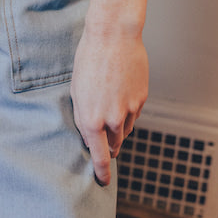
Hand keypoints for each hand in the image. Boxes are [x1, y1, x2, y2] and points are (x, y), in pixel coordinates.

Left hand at [70, 20, 147, 185]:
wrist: (114, 37)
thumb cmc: (89, 60)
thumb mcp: (76, 92)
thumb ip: (83, 117)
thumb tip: (90, 136)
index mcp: (90, 120)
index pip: (99, 157)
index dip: (102, 172)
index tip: (102, 181)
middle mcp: (111, 119)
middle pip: (114, 146)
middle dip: (110, 148)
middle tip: (106, 147)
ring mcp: (129, 110)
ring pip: (125, 131)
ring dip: (118, 129)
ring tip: (110, 112)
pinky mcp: (142, 98)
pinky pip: (134, 115)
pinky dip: (127, 113)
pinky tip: (120, 97)